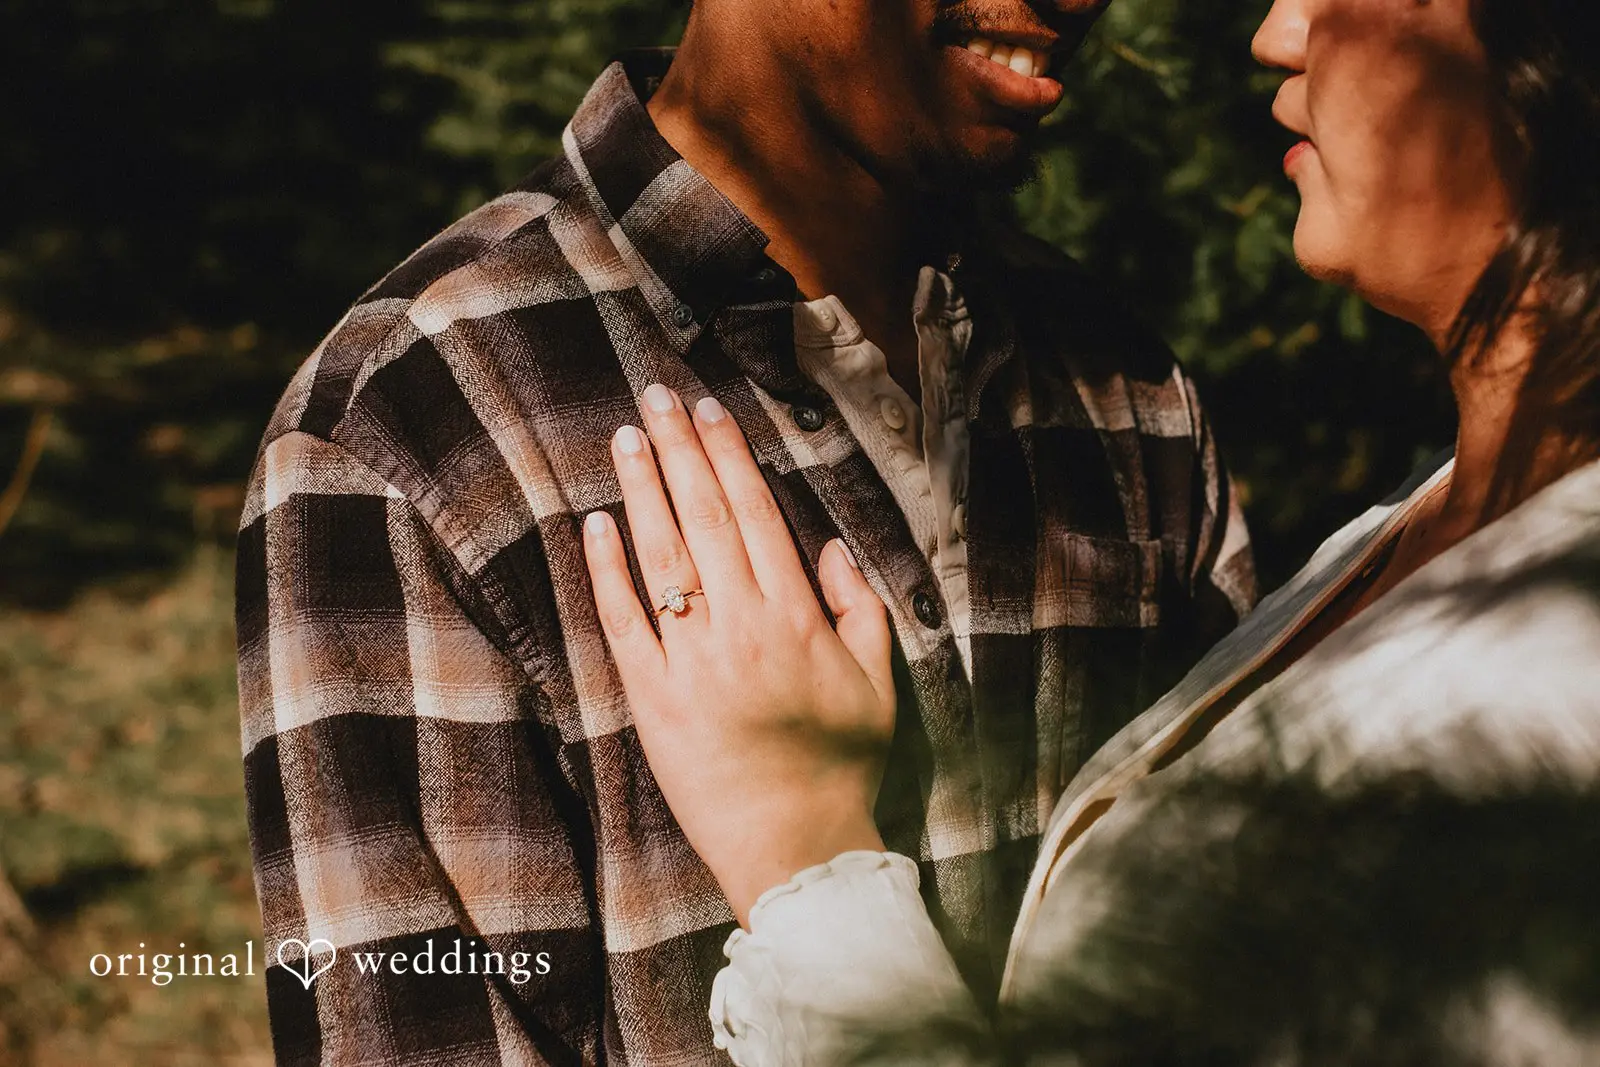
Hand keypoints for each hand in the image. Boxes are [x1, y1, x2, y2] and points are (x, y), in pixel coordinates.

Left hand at [582, 384, 896, 925]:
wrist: (794, 845)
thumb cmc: (841, 766)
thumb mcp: (877, 685)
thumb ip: (862, 609)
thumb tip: (833, 548)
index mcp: (796, 617)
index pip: (756, 516)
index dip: (730, 457)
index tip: (709, 410)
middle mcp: (741, 627)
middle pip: (704, 520)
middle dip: (679, 452)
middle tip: (656, 397)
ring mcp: (691, 661)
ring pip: (662, 558)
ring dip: (643, 492)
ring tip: (625, 438)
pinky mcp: (652, 698)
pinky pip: (624, 623)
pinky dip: (607, 573)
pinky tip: (595, 525)